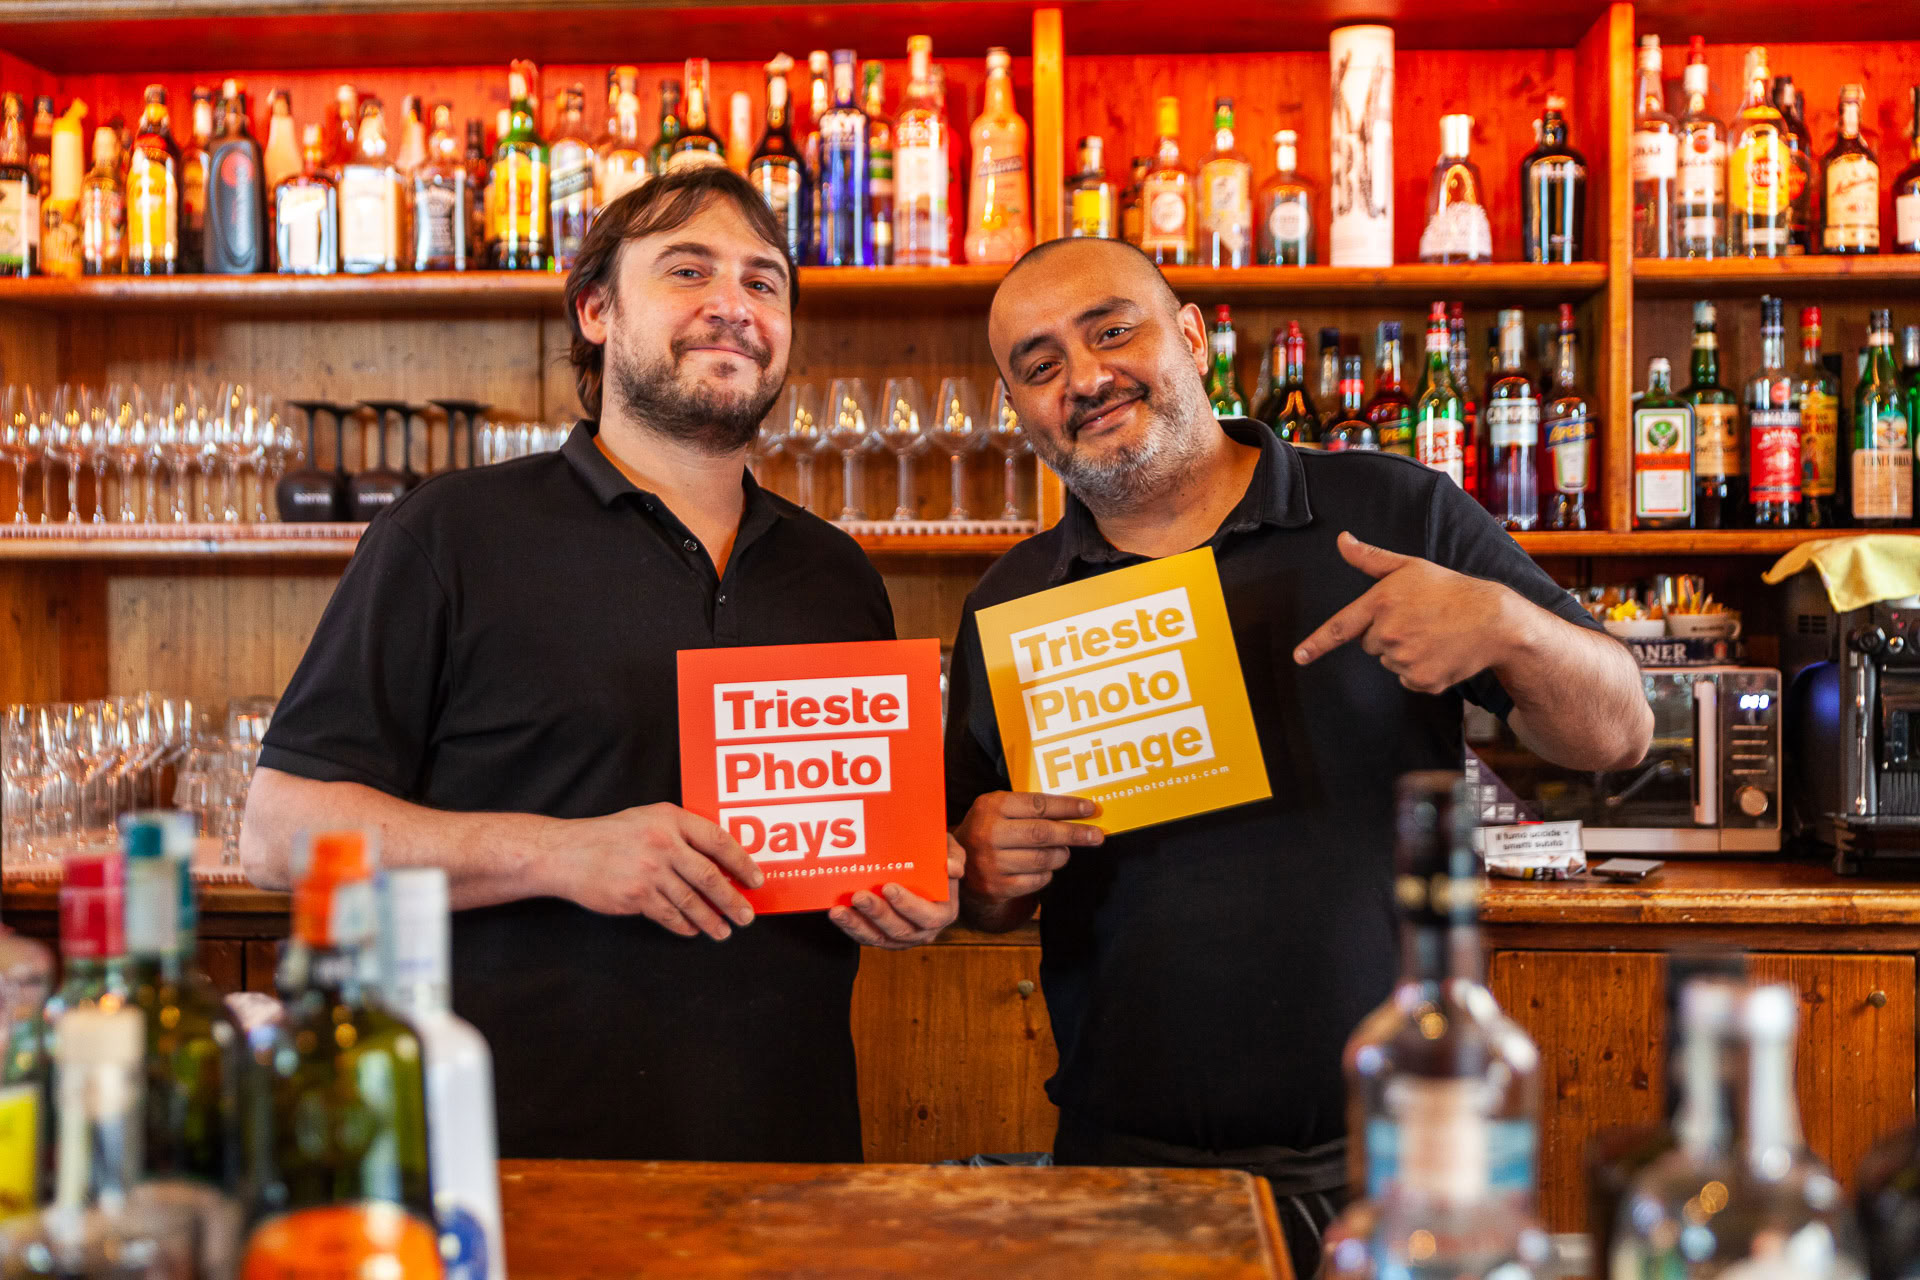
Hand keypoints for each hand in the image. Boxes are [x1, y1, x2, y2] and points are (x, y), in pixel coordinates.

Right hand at [544, 803, 762, 940]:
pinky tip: (694, 930)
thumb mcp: (649, 819)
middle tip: (747, 916)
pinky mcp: (636, 896)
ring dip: (712, 919)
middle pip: (710, 876)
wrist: (567, 853)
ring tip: (724, 931)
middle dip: (732, 899)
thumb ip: (682, 833)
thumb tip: (720, 861)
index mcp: (670, 819)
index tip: (756, 880)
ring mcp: (649, 871)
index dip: (742, 862)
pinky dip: (685, 925)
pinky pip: (669, 915)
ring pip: (691, 901)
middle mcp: (663, 843)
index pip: (718, 840)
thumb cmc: (611, 835)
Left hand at [829, 836, 965, 949]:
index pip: (927, 916)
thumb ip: (954, 856)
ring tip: (838, 911)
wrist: (923, 871)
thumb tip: (952, 868)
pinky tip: (837, 914)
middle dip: (877, 914)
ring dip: (857, 925)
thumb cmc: (936, 858)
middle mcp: (923, 931)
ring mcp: (902, 938)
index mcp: (944, 913)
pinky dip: (850, 928)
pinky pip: (865, 937)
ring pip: (878, 938)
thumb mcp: (950, 851)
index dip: (908, 905)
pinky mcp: (883, 938)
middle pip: (899, 930)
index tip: (888, 887)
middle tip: (859, 896)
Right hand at [954, 790, 1103, 909]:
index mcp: (991, 806)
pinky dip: (1047, 874)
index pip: (1038, 805)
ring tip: (1063, 852)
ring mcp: (990, 862)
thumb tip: (1077, 811)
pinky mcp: (996, 887)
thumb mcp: (999, 809)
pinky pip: (1037, 880)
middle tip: (1097, 835)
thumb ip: (1029, 807)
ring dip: (1061, 856)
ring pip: (1043, 859)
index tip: (1090, 809)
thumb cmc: (989, 830)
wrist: (957, 864)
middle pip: (1043, 833)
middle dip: (1075, 834)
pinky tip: (1044, 868)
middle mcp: (988, 833)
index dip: (1067, 807)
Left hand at [1292, 531, 1526, 694]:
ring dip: (1404, 652)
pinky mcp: (1421, 680)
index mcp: (1381, 603)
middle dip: (1386, 634)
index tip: (1299, 657)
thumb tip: (1341, 540)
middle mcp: (1388, 633)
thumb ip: (1370, 558)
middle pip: (1369, 644)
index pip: (1339, 628)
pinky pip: (1408, 680)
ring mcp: (1404, 659)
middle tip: (1418, 620)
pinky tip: (1441, 652)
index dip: (1316, 644)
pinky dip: (1422, 670)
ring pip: (1389, 661)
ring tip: (1433, 634)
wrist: (1494, 620)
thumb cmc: (1450, 589)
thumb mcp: (1409, 566)